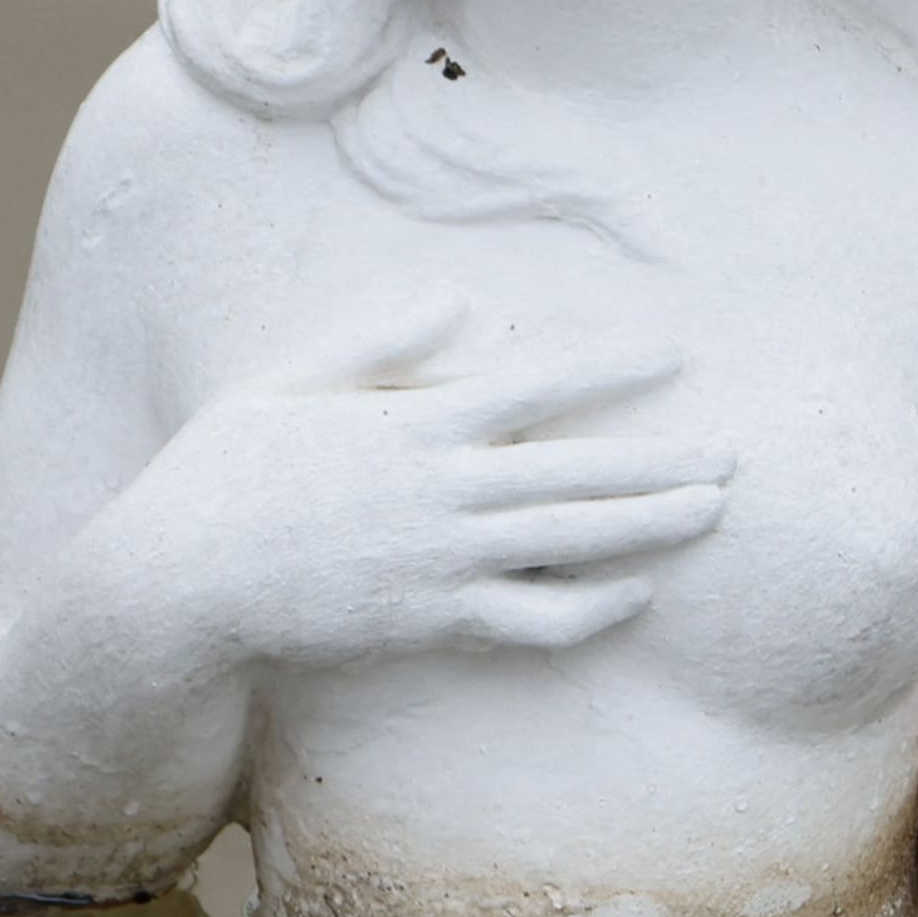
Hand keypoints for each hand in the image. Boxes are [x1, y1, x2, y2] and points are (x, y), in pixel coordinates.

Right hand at [99, 290, 729, 672]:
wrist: (182, 579)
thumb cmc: (222, 474)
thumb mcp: (285, 382)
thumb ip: (373, 340)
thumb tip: (452, 295)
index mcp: (409, 422)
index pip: (534, 386)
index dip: (609, 368)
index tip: (670, 354)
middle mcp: (439, 489)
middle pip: (578, 468)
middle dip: (663, 458)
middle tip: (735, 453)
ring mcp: (440, 559)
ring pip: (572, 540)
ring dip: (651, 524)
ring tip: (711, 511)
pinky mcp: (430, 620)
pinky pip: (532, 618)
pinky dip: (592, 608)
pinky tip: (635, 593)